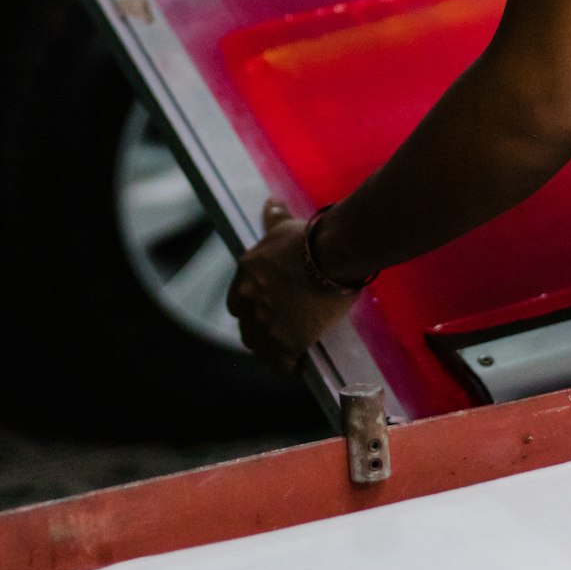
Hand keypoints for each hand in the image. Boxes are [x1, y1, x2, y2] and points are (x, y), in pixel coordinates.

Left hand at [226, 199, 358, 372]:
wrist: (332, 254)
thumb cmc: (311, 238)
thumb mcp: (285, 227)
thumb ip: (273, 219)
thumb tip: (270, 203)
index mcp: (245, 273)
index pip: (237, 302)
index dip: (252, 309)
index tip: (266, 311)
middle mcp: (248, 299)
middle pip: (246, 328)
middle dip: (258, 331)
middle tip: (278, 332)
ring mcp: (265, 323)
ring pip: (259, 348)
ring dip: (270, 351)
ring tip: (286, 352)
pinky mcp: (285, 341)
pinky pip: (281, 364)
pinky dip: (288, 366)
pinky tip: (297, 364)